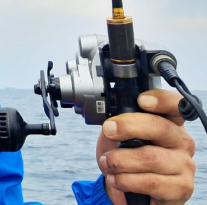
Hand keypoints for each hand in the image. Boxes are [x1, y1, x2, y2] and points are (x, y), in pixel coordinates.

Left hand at [97, 89, 195, 204]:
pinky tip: (116, 179)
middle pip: (159, 127)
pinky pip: (150, 182)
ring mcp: (184, 165)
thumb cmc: (128, 159)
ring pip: (150, 157)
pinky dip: (125, 180)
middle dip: (128, 126)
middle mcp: (181, 141)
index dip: (162, 100)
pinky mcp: (181, 188)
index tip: (141, 101)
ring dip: (119, 160)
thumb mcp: (118, 136)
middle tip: (108, 130)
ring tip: (107, 163)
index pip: (175, 105)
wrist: (132, 191)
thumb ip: (117, 124)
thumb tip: (109, 120)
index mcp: (169, 123)